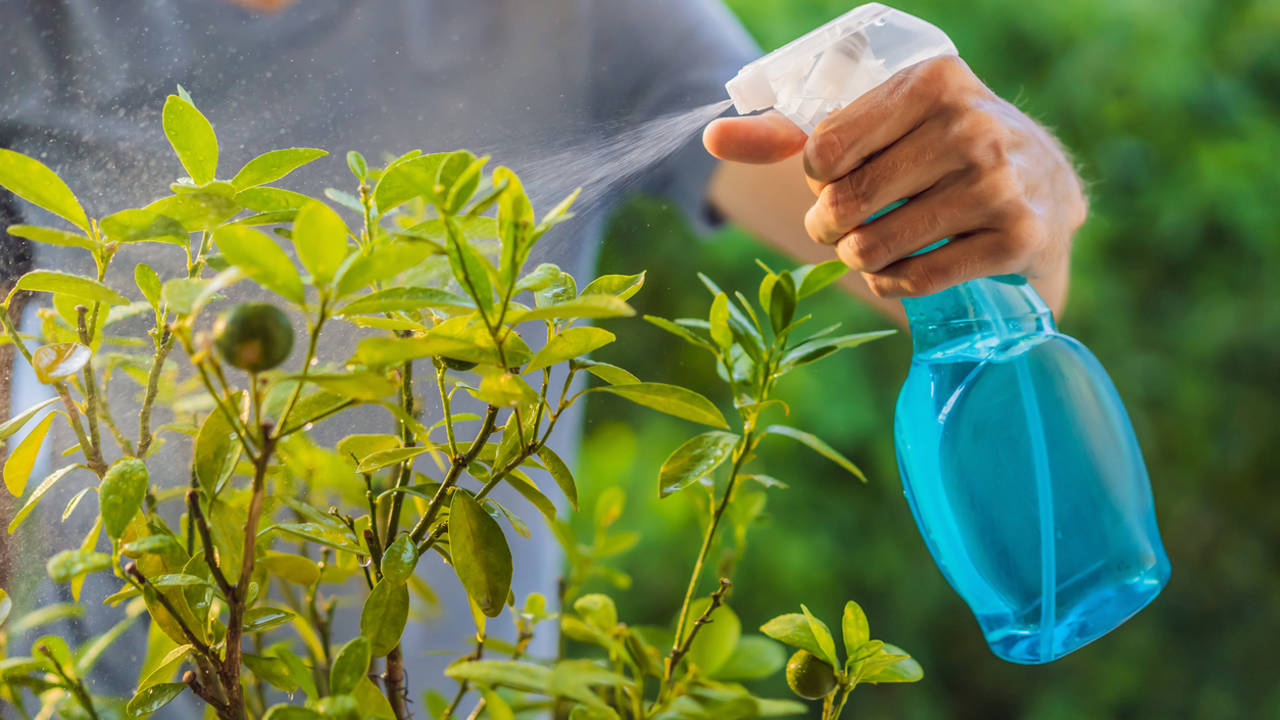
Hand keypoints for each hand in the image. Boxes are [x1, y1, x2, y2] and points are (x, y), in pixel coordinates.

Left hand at [705, 56, 1085, 301]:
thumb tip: (712, 137)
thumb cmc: (934, 151)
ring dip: (859, 259)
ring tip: (870, 248)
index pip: (823, 149)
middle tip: (839, 225)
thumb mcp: (876, 123)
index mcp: (931, 81)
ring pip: (875, 247)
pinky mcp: (1016, 238)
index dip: (816, 177)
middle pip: (845, 203)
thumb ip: (788, 131)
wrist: (1044, 187)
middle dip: (828, 226)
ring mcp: (1000, 183)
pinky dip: (892, 286)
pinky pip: (915, 281)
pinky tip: (899, 272)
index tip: (835, 177)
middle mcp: (971, 125)